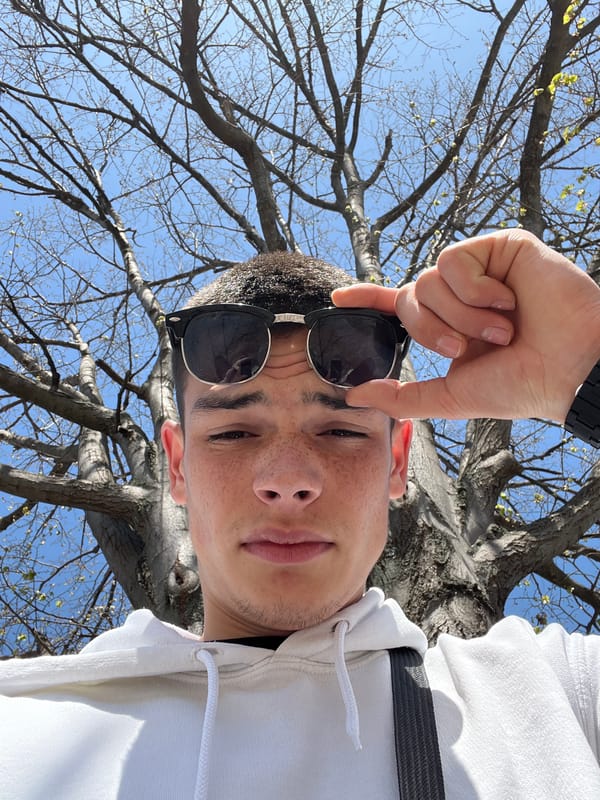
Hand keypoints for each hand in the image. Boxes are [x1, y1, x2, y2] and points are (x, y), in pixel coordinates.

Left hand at [332, 230, 599, 422]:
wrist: (569, 368)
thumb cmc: (521, 384)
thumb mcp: (453, 396)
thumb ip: (403, 397)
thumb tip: (352, 395)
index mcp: (449, 326)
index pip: (398, 308)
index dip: (367, 300)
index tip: (336, 300)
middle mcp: (460, 297)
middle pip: (409, 297)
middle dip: (434, 330)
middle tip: (473, 347)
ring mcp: (479, 270)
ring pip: (427, 279)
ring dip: (461, 314)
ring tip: (502, 327)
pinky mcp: (498, 247)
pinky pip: (453, 260)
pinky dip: (475, 289)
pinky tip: (508, 300)